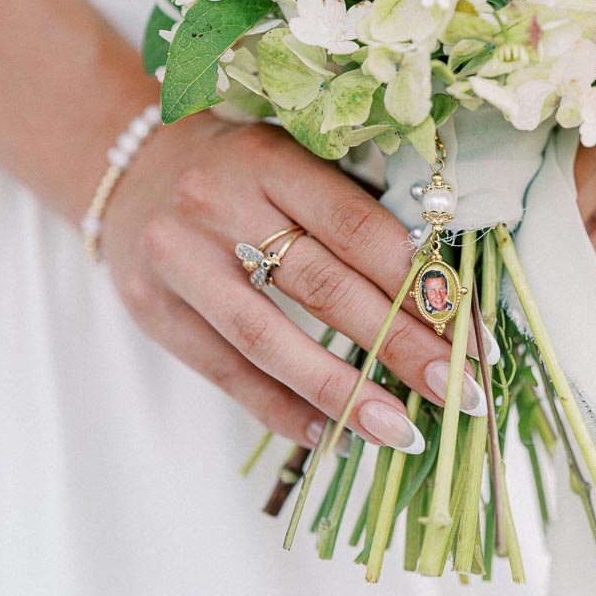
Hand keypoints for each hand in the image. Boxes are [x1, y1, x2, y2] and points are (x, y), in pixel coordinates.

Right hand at [103, 114, 489, 453]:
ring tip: (401, 430)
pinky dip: (280, 409)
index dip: (415, 281)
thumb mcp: (293, 158)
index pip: (356, 227)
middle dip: (399, 345)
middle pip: (322, 287)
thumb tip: (439, 287)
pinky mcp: (151, 308)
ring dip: (343, 392)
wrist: (130, 166)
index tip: (466, 326)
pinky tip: (330, 437)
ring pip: (270, 340)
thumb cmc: (240, 166)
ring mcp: (178, 259)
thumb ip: (352, 207)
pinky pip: (224, 371)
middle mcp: (219, 205)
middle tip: (457, 390)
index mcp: (270, 160)